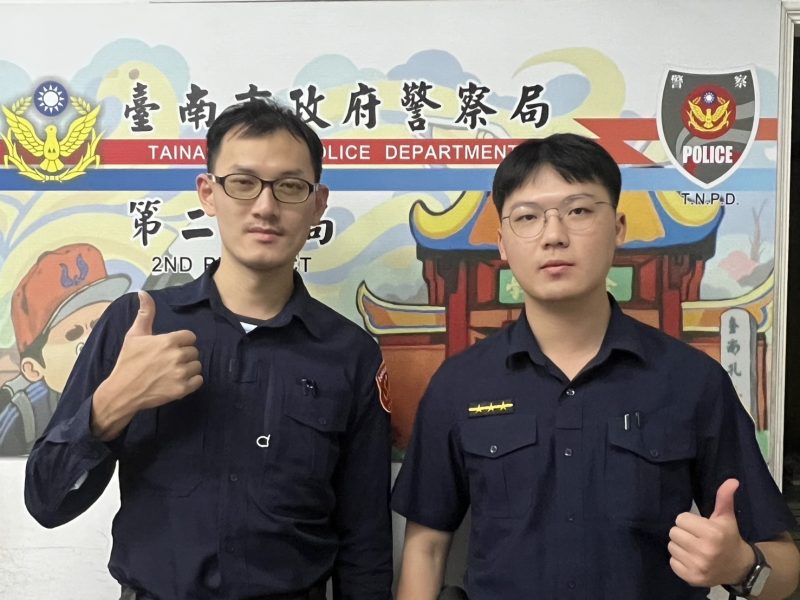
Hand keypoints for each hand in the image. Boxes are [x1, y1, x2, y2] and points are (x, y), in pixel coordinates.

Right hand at [92, 291, 202, 438]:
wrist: (122, 392)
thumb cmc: (128, 362)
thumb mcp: (134, 335)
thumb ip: (145, 313)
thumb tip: (143, 292)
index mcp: (168, 341)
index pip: (190, 337)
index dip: (182, 342)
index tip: (171, 348)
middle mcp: (177, 356)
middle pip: (194, 351)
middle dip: (184, 355)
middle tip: (168, 361)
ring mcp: (180, 374)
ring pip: (197, 366)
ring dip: (188, 368)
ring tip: (172, 371)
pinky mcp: (182, 389)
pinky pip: (198, 380)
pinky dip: (191, 381)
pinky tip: (178, 381)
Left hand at [668, 479, 753, 587]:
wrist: (739, 567)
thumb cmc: (729, 538)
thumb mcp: (726, 517)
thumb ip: (724, 498)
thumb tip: (732, 480)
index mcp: (712, 533)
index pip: (680, 519)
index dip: (688, 521)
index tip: (698, 526)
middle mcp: (705, 551)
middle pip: (673, 533)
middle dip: (683, 533)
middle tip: (695, 537)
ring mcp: (698, 566)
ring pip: (671, 547)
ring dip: (680, 546)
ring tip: (693, 548)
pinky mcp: (692, 578)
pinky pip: (672, 563)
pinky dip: (679, 560)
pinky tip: (692, 559)